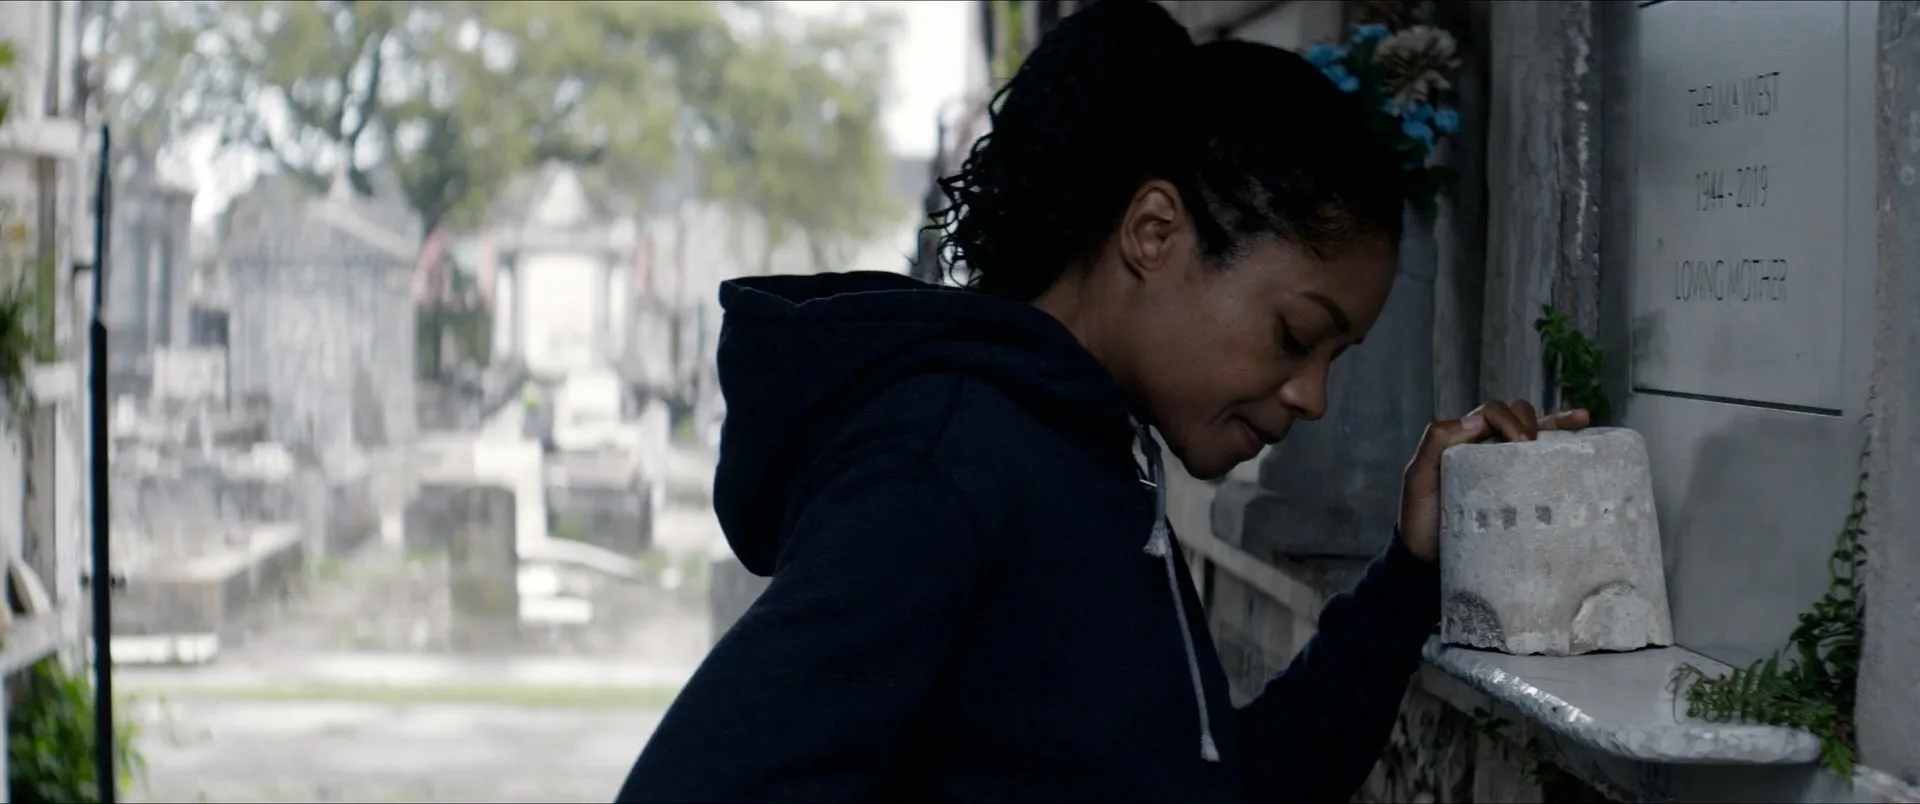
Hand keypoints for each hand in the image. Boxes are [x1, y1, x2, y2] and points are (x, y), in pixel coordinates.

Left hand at [1397, 401, 1590, 561]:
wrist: (1429, 558)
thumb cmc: (1420, 517)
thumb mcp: (1418, 476)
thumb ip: (1436, 442)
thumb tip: (1477, 419)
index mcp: (1462, 441)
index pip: (1491, 413)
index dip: (1507, 420)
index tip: (1519, 442)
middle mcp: (1485, 449)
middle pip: (1516, 417)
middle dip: (1529, 422)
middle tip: (1531, 446)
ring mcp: (1504, 469)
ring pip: (1534, 433)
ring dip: (1556, 422)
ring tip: (1578, 421)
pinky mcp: (1520, 491)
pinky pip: (1542, 461)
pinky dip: (1563, 441)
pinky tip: (1582, 432)